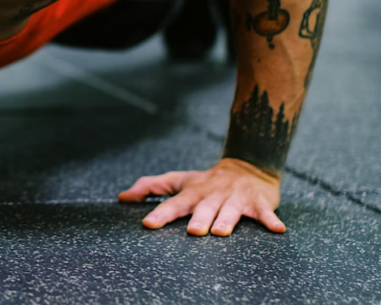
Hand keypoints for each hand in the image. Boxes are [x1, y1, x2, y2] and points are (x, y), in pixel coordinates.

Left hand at [118, 158, 285, 235]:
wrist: (245, 167)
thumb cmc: (205, 181)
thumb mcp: (177, 181)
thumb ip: (150, 187)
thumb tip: (122, 198)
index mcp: (192, 192)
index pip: (174, 203)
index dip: (161, 213)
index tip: (148, 223)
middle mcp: (212, 195)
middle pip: (204, 208)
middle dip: (198, 218)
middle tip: (193, 231)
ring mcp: (235, 197)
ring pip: (230, 210)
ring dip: (226, 220)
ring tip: (221, 233)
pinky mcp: (258, 201)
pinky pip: (265, 212)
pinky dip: (271, 219)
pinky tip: (278, 230)